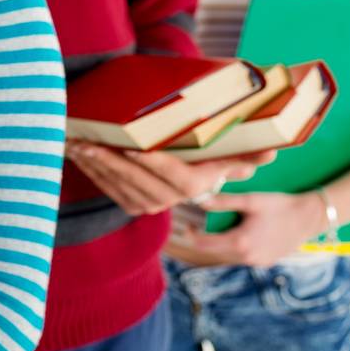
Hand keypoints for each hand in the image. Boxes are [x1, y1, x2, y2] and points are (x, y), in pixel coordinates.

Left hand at [65, 141, 274, 215]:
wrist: (196, 187)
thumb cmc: (214, 162)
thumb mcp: (232, 156)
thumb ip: (249, 154)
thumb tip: (273, 152)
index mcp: (196, 185)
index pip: (173, 174)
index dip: (152, 163)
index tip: (132, 148)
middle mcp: (173, 200)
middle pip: (139, 180)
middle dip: (111, 162)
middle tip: (87, 143)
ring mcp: (153, 205)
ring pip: (121, 186)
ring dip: (95, 167)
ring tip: (75, 145)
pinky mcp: (137, 207)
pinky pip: (112, 192)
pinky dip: (94, 175)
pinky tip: (79, 157)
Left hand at [171, 191, 325, 265]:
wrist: (310, 218)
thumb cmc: (280, 206)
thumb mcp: (250, 200)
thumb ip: (223, 202)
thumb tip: (199, 199)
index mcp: (240, 243)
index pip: (204, 245)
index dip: (192, 234)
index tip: (189, 223)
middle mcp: (247, 257)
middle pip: (215, 250)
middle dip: (207, 237)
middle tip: (203, 222)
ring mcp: (257, 262)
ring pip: (229, 254)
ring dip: (222, 241)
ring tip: (222, 224)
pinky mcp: (265, 262)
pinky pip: (242, 256)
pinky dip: (236, 245)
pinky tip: (241, 231)